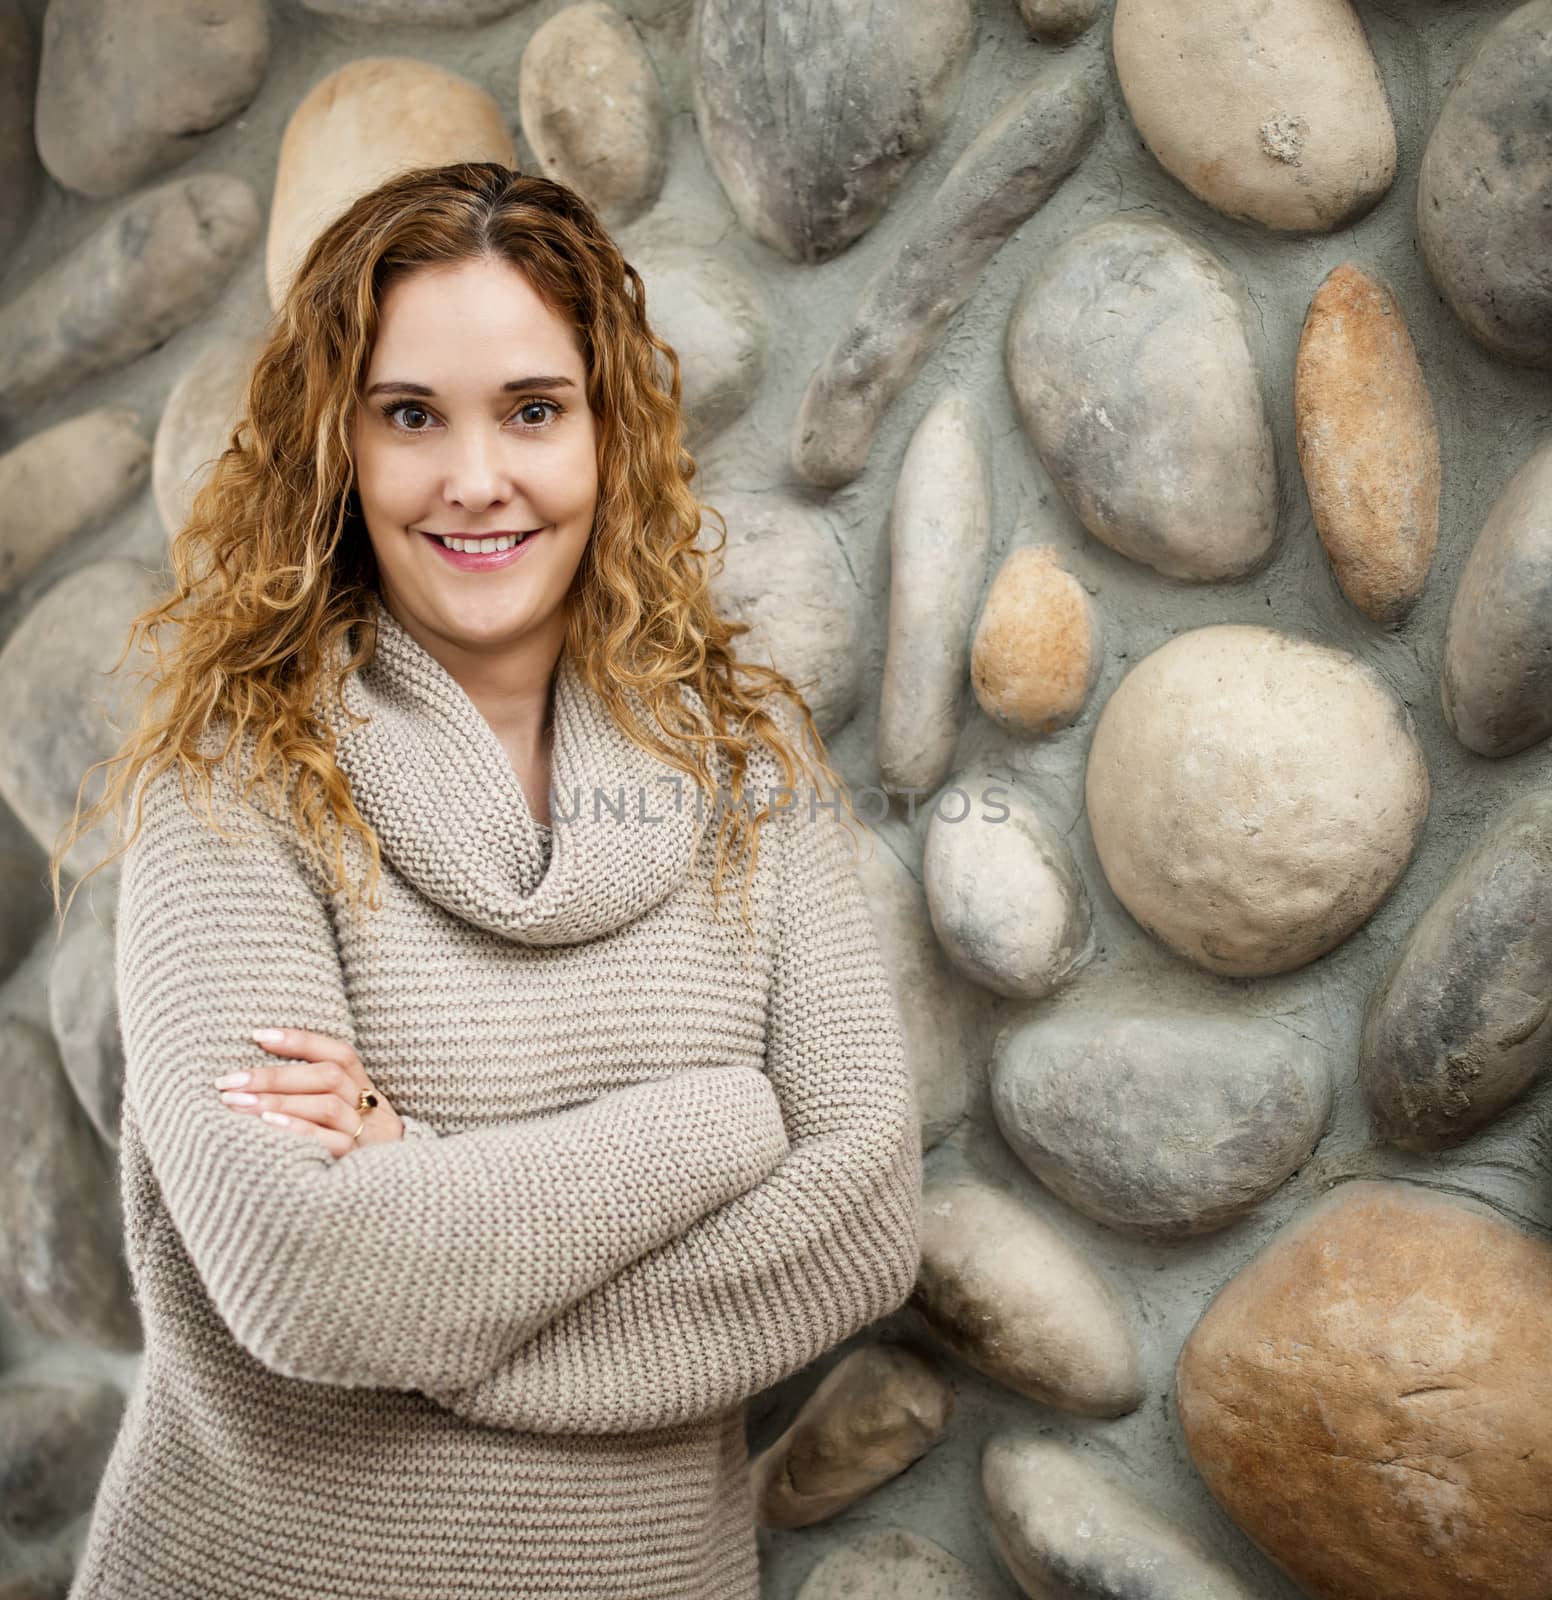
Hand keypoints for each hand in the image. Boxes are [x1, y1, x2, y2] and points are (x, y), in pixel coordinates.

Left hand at [213, 1027, 405, 1156]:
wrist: (396, 1210)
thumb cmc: (352, 1167)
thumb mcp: (345, 1132)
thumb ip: (317, 1107)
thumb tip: (254, 1086)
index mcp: (370, 1097)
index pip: (341, 1056)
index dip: (302, 1041)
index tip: (257, 1035)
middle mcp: (375, 1113)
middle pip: (329, 1077)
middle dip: (275, 1075)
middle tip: (228, 1080)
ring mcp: (370, 1139)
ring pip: (328, 1105)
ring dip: (277, 1099)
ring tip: (235, 1103)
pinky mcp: (361, 1167)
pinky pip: (330, 1142)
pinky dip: (297, 1128)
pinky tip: (265, 1124)